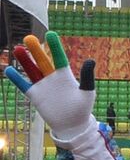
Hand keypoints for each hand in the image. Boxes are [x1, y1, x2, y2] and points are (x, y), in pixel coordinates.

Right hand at [5, 31, 97, 145]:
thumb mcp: (87, 91)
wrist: (72, 126)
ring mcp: (43, 86)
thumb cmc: (82, 109)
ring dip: (24, 61)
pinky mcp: (35, 95)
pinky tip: (8, 69)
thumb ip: (87, 76)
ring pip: (31, 70)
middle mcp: (53, 78)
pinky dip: (16, 78)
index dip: (55, 46)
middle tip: (28, 38)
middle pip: (42, 61)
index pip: (59, 57)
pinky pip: (23, 84)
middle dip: (36, 50)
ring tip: (17, 49)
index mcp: (66, 75)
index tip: (50, 34)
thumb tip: (90, 60)